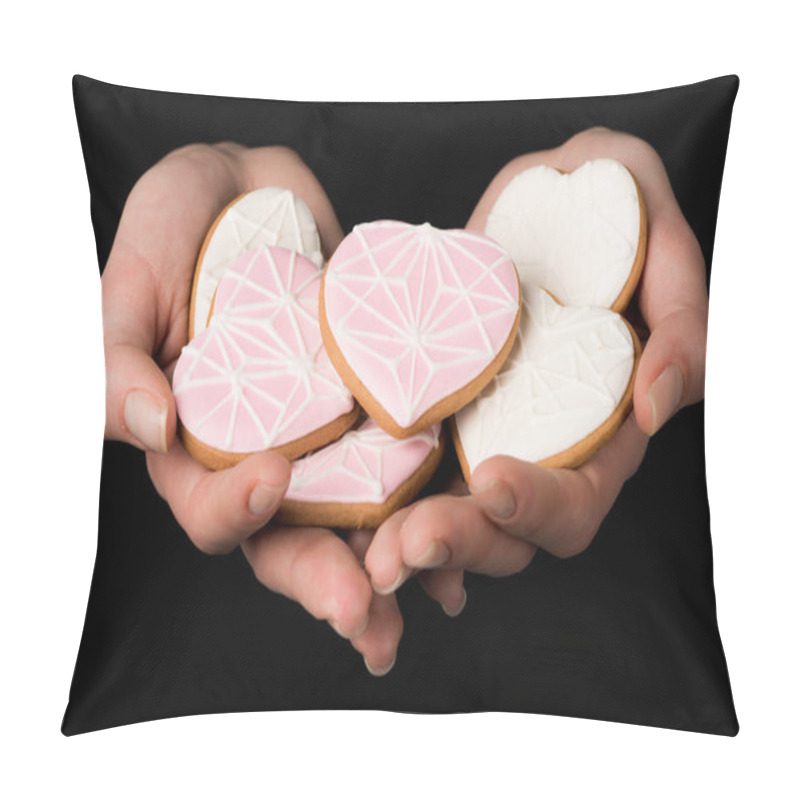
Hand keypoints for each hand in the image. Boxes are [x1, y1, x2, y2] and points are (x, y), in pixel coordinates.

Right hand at [102, 142, 458, 673]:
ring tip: (435, 595)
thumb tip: (147, 427)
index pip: (208, 507)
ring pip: (359, 518)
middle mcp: (264, 454)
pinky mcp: (376, 405)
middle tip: (367, 619)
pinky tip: (471, 525)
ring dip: (396, 562)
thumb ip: (122, 355)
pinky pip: (407, 460)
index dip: (232, 509)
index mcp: (198, 447)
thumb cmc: (179, 230)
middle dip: (328, 581)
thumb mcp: (133, 281)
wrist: (253, 191)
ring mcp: (326, 436)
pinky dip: (437, 497)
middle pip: (291, 540)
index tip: (270, 476)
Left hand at [365, 127, 706, 589]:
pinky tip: (341, 509)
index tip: (491, 479)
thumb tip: (657, 409)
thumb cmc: (617, 213)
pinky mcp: (433, 407)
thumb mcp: (665, 246)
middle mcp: (537, 448)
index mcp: (601, 430)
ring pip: (446, 512)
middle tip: (406, 544)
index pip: (579, 499)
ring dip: (406, 540)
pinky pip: (400, 463)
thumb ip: (683, 328)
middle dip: (460, 542)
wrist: (547, 195)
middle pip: (506, 530)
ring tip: (370, 550)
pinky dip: (373, 494)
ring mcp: (479, 432)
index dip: (541, 506)